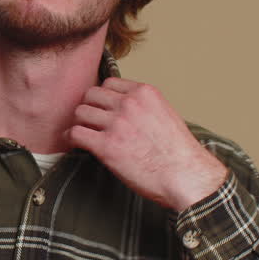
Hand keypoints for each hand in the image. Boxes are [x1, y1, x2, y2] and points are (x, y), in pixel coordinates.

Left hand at [67, 77, 228, 210]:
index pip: (109, 83)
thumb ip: (143, 107)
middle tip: (90, 122)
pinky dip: (72, 138)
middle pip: (91, 94)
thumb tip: (123, 110)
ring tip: (84, 133)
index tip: (102, 108)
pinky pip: (76, 133)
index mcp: (145, 93)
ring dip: (80, 123)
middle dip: (89, 108)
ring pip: (80, 112)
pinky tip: (76, 144)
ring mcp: (116, 123)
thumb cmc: (179, 153)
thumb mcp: (165, 115)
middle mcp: (129, 104)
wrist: (186, 176)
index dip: (103, 97)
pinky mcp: (106, 146)